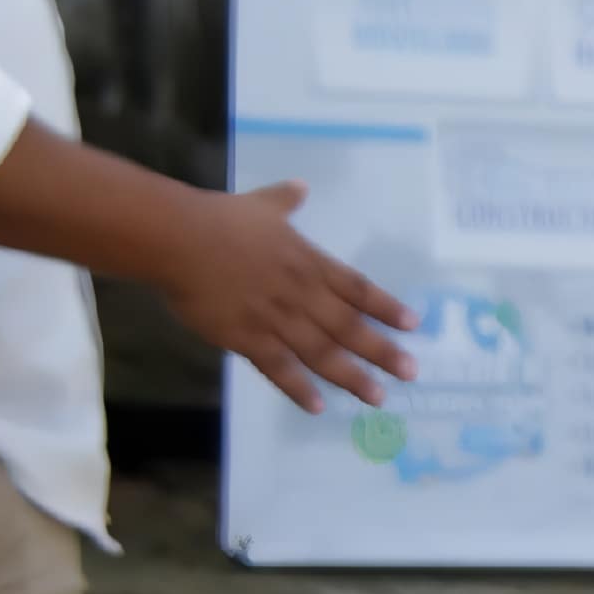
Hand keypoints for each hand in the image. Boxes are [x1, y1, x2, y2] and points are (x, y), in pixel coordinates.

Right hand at [166, 180, 411, 414]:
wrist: (180, 240)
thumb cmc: (220, 219)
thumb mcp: (261, 205)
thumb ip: (284, 201)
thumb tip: (301, 187)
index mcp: (309, 263)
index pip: (358, 289)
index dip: (386, 307)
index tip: (413, 325)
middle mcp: (302, 294)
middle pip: (350, 327)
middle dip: (382, 351)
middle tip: (411, 372)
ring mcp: (276, 319)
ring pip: (322, 353)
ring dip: (352, 376)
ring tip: (377, 396)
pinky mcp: (246, 339)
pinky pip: (278, 369)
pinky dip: (299, 389)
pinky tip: (318, 406)